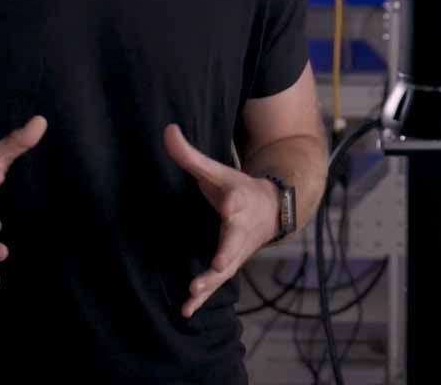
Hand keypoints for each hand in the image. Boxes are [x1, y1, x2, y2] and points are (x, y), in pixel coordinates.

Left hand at [164, 123, 280, 318]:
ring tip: (194, 291)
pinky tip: (185, 310)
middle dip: (227, 253)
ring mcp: (237, 250)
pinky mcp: (229, 265)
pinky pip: (216, 283)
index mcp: (239, 200)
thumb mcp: (217, 171)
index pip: (237, 200)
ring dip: (211, 281)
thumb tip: (167, 130)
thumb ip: (190, 155)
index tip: (228, 204)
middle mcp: (241, 228)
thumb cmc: (238, 189)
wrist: (273, 211)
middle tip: (219, 264)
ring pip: (226, 268)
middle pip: (234, 242)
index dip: (233, 203)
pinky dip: (203, 297)